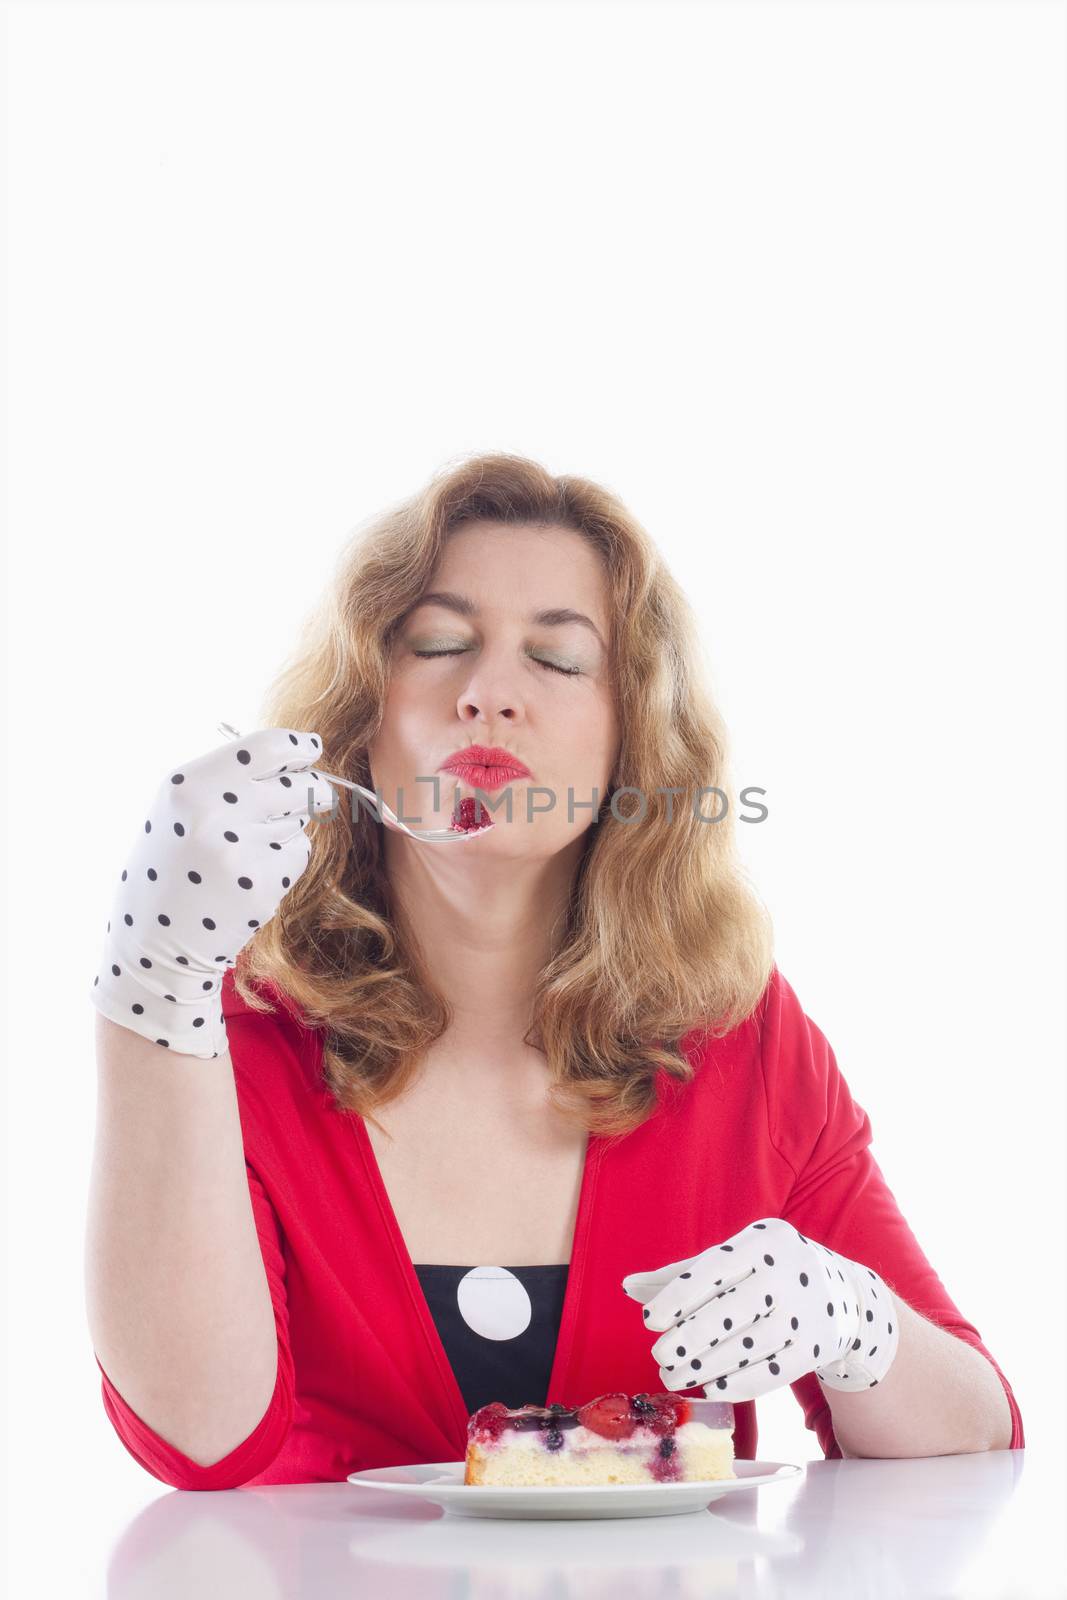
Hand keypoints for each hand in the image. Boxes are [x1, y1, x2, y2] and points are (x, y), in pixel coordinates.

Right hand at [90, 726, 333, 1058]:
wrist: (154, 942)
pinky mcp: (262, 886)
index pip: (267, 747)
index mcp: (188, 786)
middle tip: (296, 802)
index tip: (311, 751)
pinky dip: (285, 861)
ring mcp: (241, 851)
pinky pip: (298, 855)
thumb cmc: (171, 867)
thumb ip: (229, 778)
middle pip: (299, 784)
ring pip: (300, 821)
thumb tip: (298, 752)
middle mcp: (214, 813)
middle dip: (308, 791)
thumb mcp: (179, 810)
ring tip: (244, 851)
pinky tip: (250, 877)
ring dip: (286, 830)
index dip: (298, 748)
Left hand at [621, 1216, 899, 1402]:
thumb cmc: (766, 1273)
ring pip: (751, 1344)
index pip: (716, 1268)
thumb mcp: (733, 1259)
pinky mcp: (817, 1347)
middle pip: (734, 1309)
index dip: (680, 1295)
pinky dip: (740, 1382)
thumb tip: (627, 1287)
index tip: (649, 1321)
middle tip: (659, 1356)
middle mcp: (789, 1273)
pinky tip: (711, 1386)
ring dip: (708, 1364)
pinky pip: (774, 1370)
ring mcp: (807, 1311)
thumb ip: (681, 1274)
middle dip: (691, 1336)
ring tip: (674, 1376)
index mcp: (764, 1241)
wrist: (841, 1294)